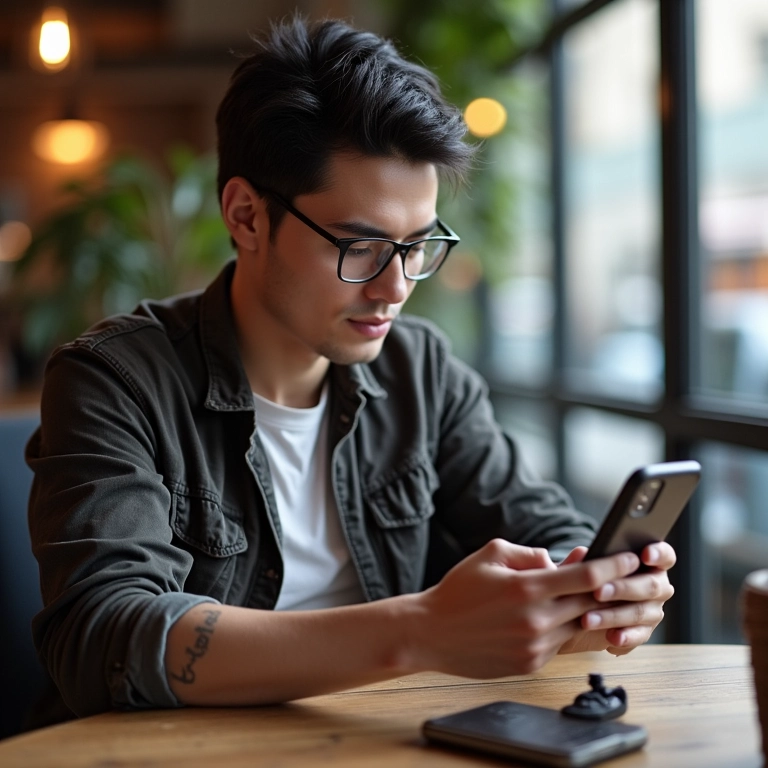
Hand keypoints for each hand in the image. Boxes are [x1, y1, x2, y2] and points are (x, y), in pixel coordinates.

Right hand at [410, 539, 639, 678]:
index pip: (588, 577)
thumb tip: (557, 561)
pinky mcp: (530, 664)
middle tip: (625, 575)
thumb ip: (529, 553)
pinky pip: (559, 643)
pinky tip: (554, 616)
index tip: (632, 557)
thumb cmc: (459, 590)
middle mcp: (536, 620)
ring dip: (586, 610)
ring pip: (578, 625)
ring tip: (585, 595)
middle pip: (591, 603)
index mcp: (527, 588)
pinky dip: (563, 628)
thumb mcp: (490, 554)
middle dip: (611, 588)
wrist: (432, 633)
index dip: (615, 566)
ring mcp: (535, 646)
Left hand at [557, 543, 675, 655]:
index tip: (644, 554)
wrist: (577, 611)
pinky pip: (639, 636)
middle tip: (597, 592)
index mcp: (648, 562)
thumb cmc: (585, 580)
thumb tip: (579, 553)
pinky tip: (610, 638)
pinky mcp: (644, 632)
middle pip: (651, 585)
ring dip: (614, 616)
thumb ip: (583, 561)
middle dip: (623, 588)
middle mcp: (657, 585)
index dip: (658, 553)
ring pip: (640, 612)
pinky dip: (625, 637)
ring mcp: (653, 610)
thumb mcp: (581, 568)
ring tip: (588, 619)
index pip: (664, 555)